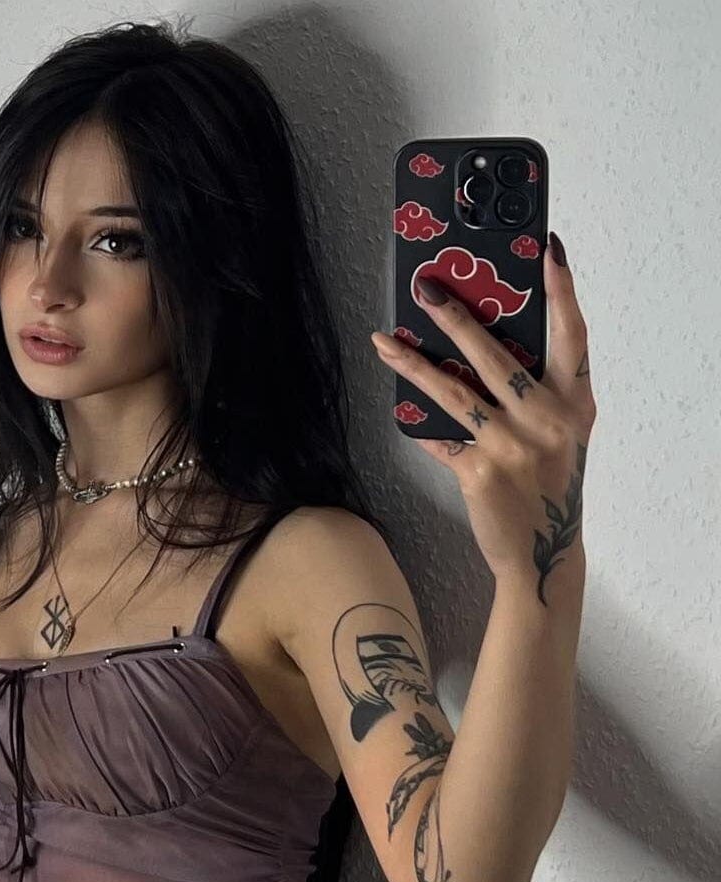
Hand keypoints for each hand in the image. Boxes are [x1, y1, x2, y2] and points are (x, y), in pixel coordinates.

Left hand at [369, 234, 594, 604]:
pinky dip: (418, 425)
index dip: (563, 292)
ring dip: (415, 363)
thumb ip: (538, 398)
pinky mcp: (479, 472)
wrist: (542, 554)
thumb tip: (482, 355)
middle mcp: (547, 420)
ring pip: (454, 391)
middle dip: (459, 318)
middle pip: (497, 355)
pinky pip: (439, 438)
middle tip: (427, 288)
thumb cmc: (548, 487)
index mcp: (574, 405)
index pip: (574, 337)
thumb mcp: (561, 438)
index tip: (548, 252)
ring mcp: (513, 446)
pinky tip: (397, 409)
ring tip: (385, 340)